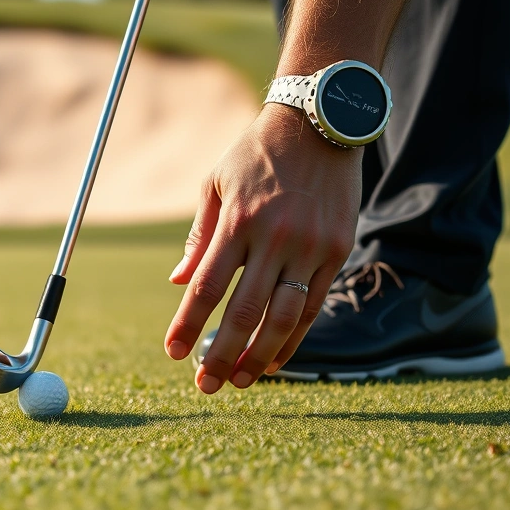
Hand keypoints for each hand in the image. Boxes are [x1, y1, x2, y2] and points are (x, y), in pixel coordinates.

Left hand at [164, 103, 361, 392]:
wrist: (320, 124)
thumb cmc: (257, 155)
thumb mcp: (216, 184)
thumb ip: (199, 238)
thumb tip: (177, 283)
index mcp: (237, 220)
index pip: (207, 286)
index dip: (187, 324)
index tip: (173, 353)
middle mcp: (275, 237)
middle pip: (244, 312)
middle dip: (221, 355)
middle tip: (205, 385)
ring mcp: (310, 247)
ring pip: (283, 317)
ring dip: (260, 358)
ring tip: (241, 382)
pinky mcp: (337, 251)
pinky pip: (312, 306)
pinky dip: (293, 338)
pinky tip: (276, 360)